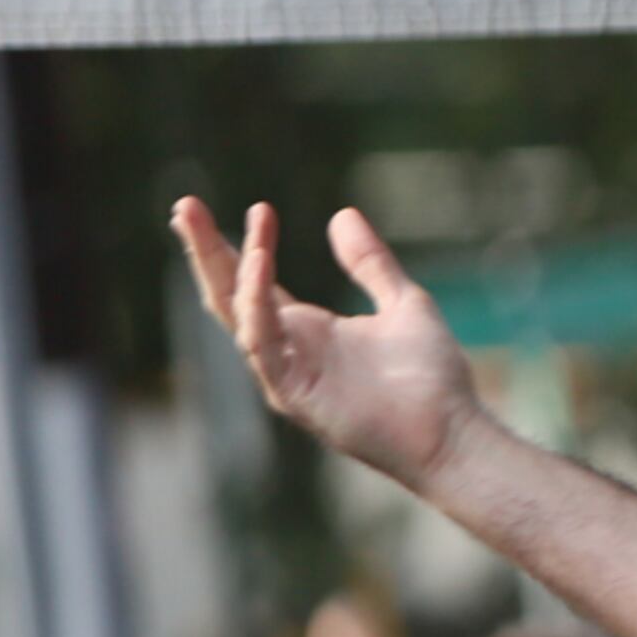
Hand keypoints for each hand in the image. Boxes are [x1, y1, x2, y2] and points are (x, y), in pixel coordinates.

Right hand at [169, 200, 483, 489]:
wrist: (452, 431)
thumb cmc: (431, 378)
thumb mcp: (404, 303)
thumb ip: (371, 263)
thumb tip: (343, 213)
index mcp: (308, 330)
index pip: (256, 282)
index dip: (240, 245)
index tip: (246, 205)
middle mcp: (288, 349)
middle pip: (230, 293)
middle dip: (205, 251)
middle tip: (184, 205)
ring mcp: (285, 373)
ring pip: (236, 313)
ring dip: (223, 266)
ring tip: (206, 223)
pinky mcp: (292, 393)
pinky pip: (260, 343)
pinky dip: (254, 302)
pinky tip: (256, 264)